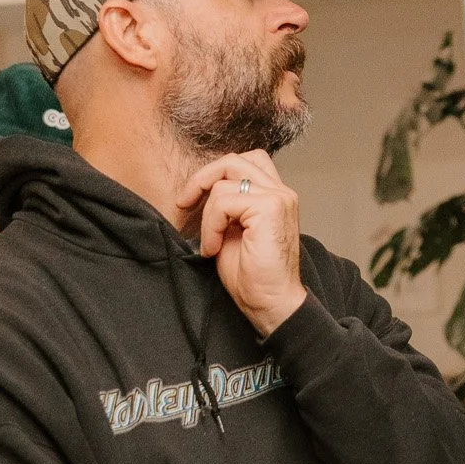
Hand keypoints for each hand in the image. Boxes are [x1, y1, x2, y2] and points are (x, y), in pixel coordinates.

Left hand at [177, 151, 306, 336]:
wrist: (271, 303)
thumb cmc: (253, 276)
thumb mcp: (233, 231)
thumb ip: (227, 206)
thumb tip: (202, 191)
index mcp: (275, 195)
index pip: (245, 161)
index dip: (214, 173)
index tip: (192, 199)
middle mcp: (281, 191)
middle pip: (233, 160)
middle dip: (201, 179)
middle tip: (184, 204)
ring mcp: (278, 197)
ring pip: (223, 182)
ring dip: (207, 215)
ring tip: (210, 243)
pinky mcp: (269, 208)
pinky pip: (223, 201)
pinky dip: (211, 226)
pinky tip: (214, 248)